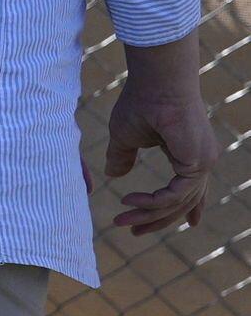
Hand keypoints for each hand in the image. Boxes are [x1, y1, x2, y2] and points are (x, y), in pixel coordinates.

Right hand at [102, 34, 217, 234]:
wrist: (157, 84)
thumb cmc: (141, 102)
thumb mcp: (125, 137)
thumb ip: (122, 157)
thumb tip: (113, 174)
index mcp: (189, 151)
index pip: (192, 187)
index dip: (190, 208)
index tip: (191, 225)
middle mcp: (201, 158)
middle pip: (184, 201)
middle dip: (157, 219)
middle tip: (133, 231)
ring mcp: (202, 161)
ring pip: (178, 202)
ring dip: (148, 214)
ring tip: (121, 218)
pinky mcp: (197, 163)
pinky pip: (175, 195)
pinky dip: (153, 202)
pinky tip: (131, 201)